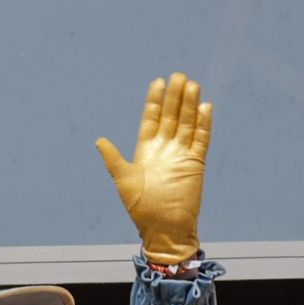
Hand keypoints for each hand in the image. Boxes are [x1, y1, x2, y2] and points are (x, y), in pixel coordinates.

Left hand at [95, 73, 211, 264]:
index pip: (150, 119)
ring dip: (189, 105)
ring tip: (192, 84)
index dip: (154, 101)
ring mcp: (181, 154)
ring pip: (187, 123)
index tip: (157, 82)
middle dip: (173, 97)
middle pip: (170, 116)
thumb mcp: (124, 180)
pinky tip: (204, 107)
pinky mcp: (196, 163)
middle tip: (177, 76)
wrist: (163, 228)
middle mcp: (164, 148)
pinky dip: (203, 124)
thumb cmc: (140, 208)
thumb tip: (99, 140)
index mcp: (145, 150)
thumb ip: (113, 159)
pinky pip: (201, 139)